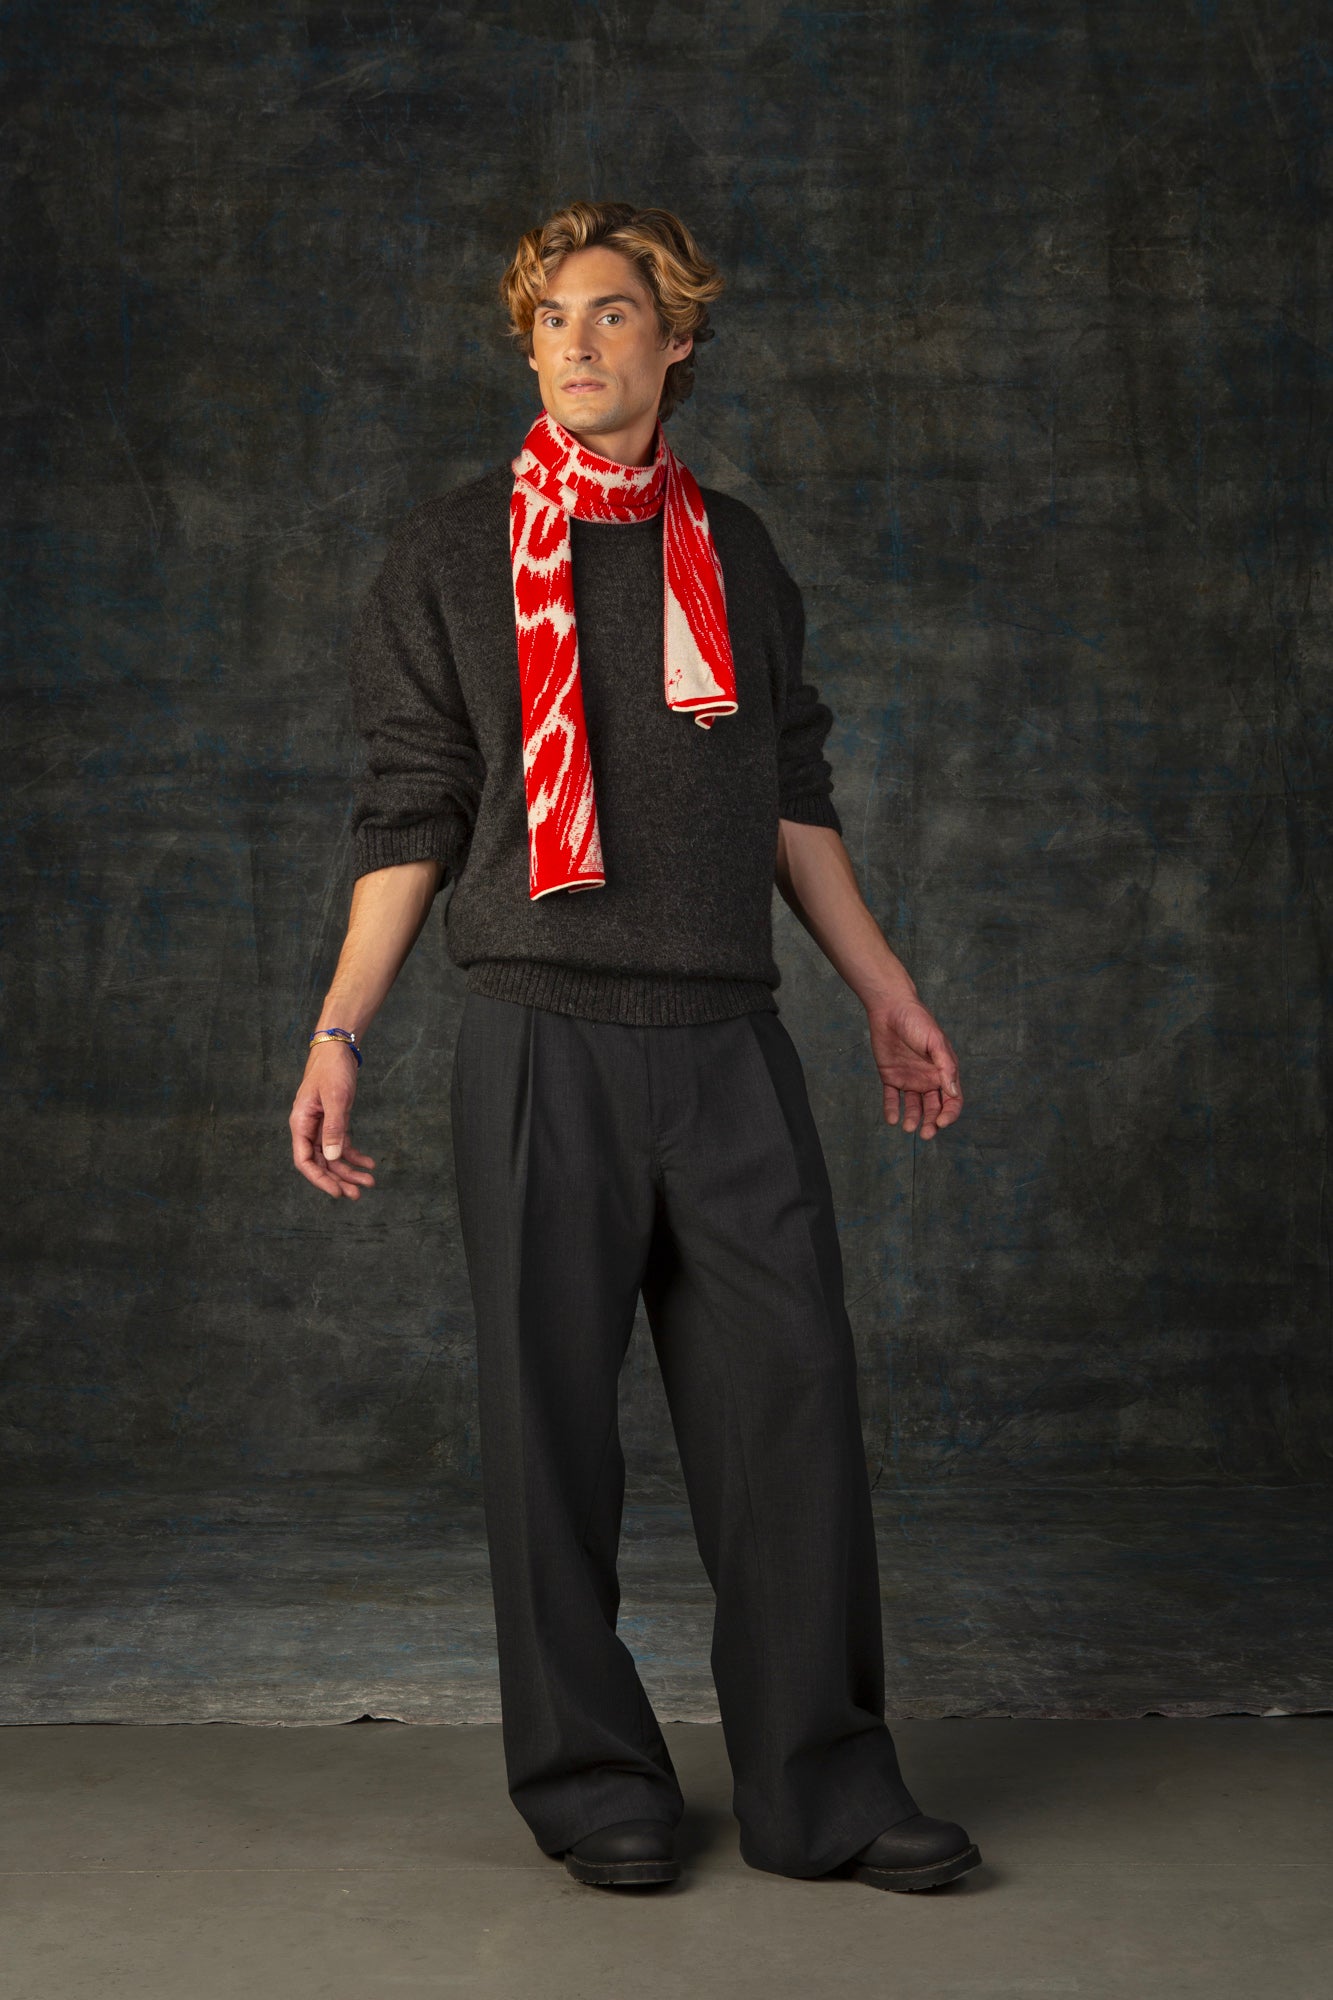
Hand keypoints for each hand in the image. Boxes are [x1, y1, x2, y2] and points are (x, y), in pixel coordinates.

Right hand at [289, 1043, 376, 1197]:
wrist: (337, 1049)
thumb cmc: (331, 1070)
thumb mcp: (335, 1098)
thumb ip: (334, 1127)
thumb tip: (331, 1157)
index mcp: (301, 1123)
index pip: (304, 1160)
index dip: (319, 1179)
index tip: (337, 1191)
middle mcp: (308, 1128)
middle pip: (320, 1163)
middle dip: (338, 1179)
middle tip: (357, 1194)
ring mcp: (321, 1126)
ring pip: (332, 1157)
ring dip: (349, 1170)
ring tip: (369, 1182)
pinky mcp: (334, 1122)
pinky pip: (342, 1145)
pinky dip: (355, 1155)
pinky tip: (369, 1164)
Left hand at [867, 996, 962, 1139]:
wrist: (890, 1009)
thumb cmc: (918, 1021)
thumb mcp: (936, 1042)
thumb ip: (946, 1066)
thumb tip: (952, 1092)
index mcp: (944, 1072)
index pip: (952, 1100)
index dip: (949, 1114)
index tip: (940, 1122)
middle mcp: (928, 1079)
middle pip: (934, 1108)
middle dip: (931, 1123)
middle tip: (925, 1134)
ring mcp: (910, 1079)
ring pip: (914, 1107)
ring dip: (913, 1119)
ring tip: (907, 1127)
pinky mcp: (891, 1077)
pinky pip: (892, 1098)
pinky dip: (892, 1110)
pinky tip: (892, 1119)